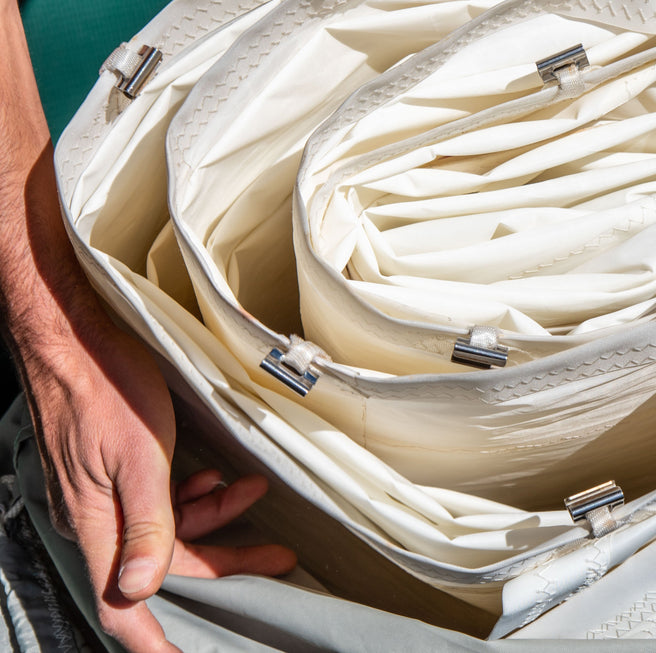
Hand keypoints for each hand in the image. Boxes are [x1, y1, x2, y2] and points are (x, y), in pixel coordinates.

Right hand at [25, 283, 294, 652]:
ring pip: (167, 528)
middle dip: (225, 563)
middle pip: (165, 564)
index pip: (123, 605)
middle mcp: (96, 519)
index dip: (154, 641)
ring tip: (253, 492)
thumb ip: (145, 525)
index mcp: (94, 526)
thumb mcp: (137, 456)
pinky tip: (216, 475)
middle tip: (278, 558)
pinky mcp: (114, 471)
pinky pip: (158, 500)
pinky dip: (192, 492)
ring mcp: (105, 494)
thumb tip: (140, 588)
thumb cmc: (103, 387)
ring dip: (214, 515)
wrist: (74, 337)